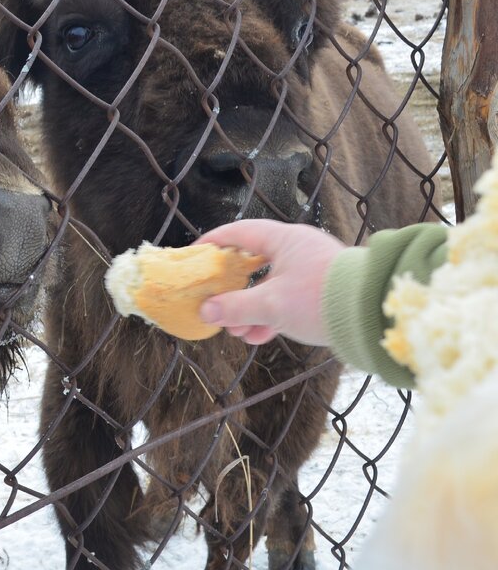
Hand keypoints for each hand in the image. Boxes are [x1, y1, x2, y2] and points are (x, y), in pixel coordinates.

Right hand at [195, 220, 346, 345]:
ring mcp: (312, 271)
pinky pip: (288, 301)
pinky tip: (260, 337)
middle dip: (233, 289)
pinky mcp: (323, 292)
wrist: (373, 317)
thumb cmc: (319, 299)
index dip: (214, 243)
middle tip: (215, 301)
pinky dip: (271, 317)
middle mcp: (299, 250)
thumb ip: (235, 308)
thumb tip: (206, 311)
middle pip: (253, 264)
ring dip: (251, 309)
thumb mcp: (271, 305)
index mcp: (285, 240)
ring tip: (237, 331)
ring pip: (271, 287)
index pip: (240, 232)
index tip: (196, 256)